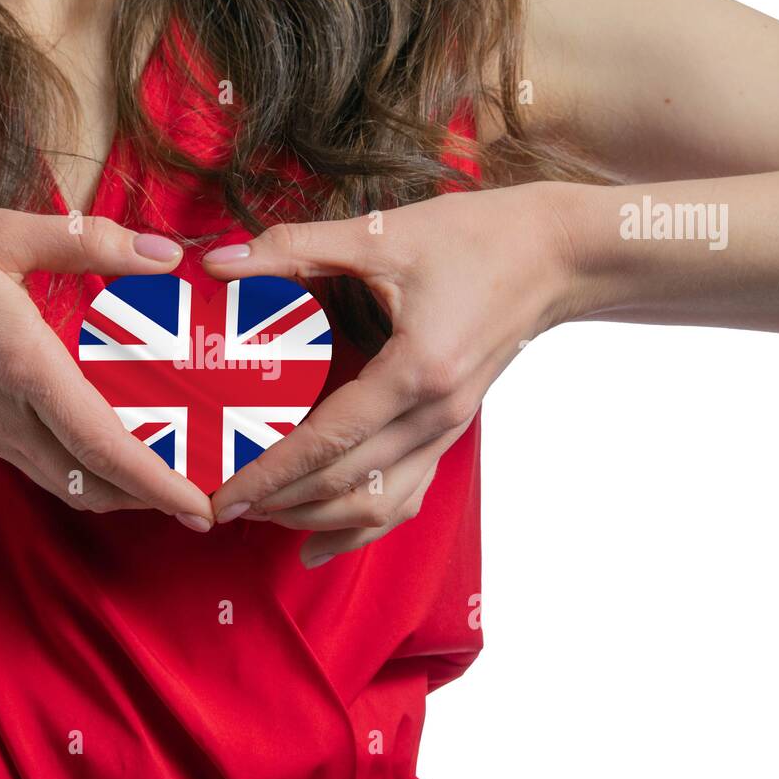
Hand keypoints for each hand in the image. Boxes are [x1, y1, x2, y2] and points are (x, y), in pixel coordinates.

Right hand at [0, 201, 213, 528]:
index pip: (102, 445)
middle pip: (91, 482)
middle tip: (202, 498)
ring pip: (64, 482)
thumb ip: (85, 242)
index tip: (199, 506)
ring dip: (117, 490)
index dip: (157, 483)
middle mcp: (6, 414)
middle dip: (151, 500)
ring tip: (165, 479)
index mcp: (23, 366)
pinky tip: (103, 447)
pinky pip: (39, 465)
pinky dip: (82, 472)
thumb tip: (162, 255)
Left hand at [202, 182, 583, 563]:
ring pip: (379, 503)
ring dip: (318, 518)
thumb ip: (295, 248)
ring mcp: (449, 430)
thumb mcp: (380, 235)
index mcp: (417, 372)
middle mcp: (436, 415)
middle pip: (348, 483)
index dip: (272, 473)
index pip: (329, 441)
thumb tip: (220, 261)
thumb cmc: (475, 238)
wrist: (557, 254)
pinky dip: (362, 525)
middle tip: (224, 507)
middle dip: (281, 503)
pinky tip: (320, 543)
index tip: (226, 495)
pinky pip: (405, 495)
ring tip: (264, 516)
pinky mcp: (452, 430)